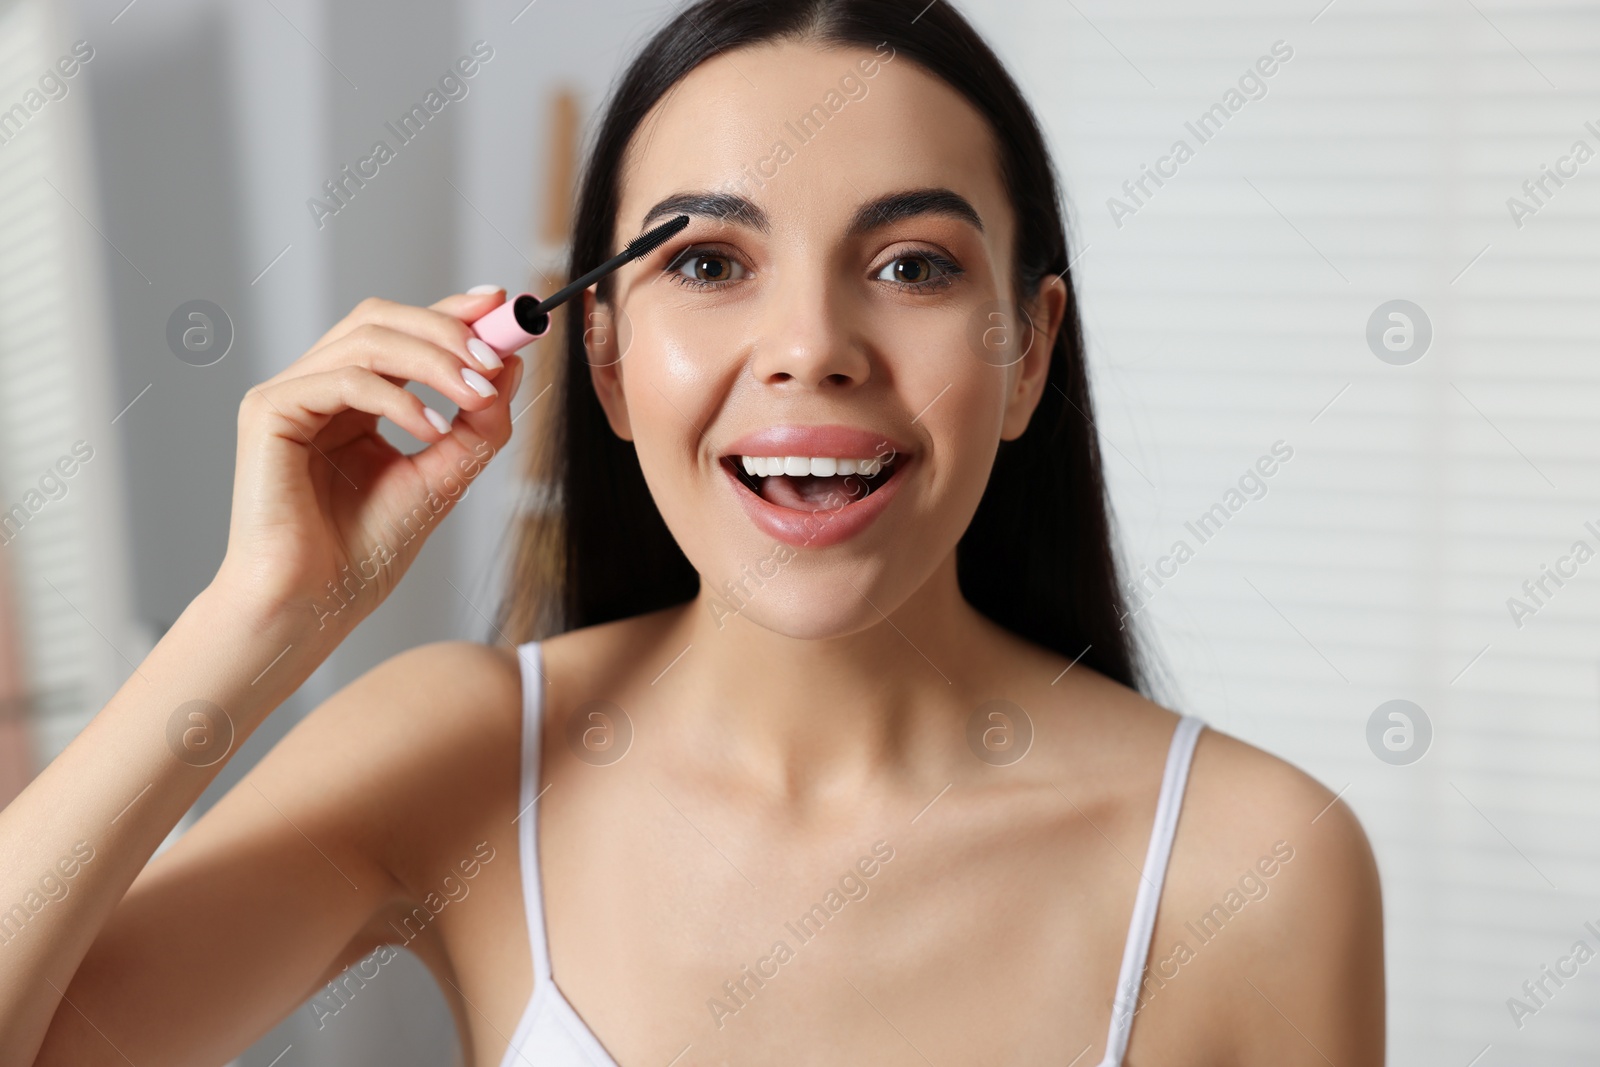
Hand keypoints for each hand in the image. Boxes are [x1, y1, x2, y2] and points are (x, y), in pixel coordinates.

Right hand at [212, 290, 524, 630]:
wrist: (313, 605)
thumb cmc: (363, 553)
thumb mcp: (443, 476)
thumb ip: (477, 423)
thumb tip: (509, 365)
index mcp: (356, 400)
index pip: (404, 332)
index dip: (451, 310)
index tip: (502, 305)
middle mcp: (319, 388)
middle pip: (383, 318)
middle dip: (448, 329)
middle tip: (495, 355)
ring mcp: (290, 394)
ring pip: (367, 337)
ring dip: (434, 359)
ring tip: (476, 393)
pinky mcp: (269, 410)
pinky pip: (343, 378)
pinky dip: (398, 398)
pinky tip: (432, 429)